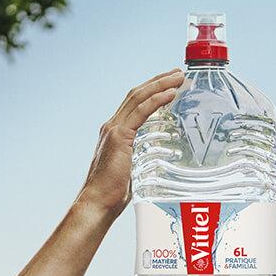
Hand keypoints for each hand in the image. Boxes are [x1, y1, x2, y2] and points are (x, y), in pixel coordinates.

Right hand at [78, 67, 184, 214]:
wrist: (97, 203)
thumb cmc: (112, 194)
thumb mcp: (131, 170)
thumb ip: (141, 159)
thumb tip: (156, 161)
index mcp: (114, 132)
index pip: (134, 103)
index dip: (152, 90)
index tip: (169, 84)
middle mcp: (112, 126)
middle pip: (137, 94)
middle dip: (158, 81)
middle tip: (178, 73)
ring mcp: (114, 130)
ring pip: (139, 97)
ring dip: (160, 84)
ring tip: (178, 77)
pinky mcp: (120, 137)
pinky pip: (141, 111)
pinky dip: (156, 100)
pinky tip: (170, 93)